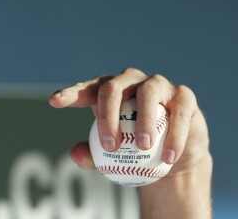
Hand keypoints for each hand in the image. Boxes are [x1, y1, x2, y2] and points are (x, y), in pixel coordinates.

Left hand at [49, 68, 209, 178]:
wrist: (172, 154)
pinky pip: (178, 111)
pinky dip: (174, 133)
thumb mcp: (112, 155)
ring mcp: (157, 85)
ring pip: (147, 93)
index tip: (54, 102)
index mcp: (107, 91)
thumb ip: (92, 154)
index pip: (86, 89)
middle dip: (107, 114)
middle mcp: (129, 81)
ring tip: (143, 147)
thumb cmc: (133, 150)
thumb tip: (75, 155)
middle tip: (110, 145)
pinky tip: (169, 156)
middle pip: (112, 88)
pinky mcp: (183, 96)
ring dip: (144, 120)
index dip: (70, 93)